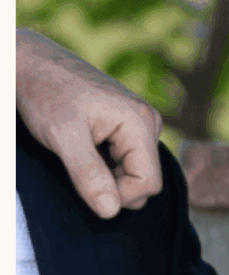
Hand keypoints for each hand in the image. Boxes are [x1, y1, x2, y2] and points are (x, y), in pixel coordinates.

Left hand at [17, 28, 163, 218]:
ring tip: (79, 152)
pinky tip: (85, 147)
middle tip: (77, 166)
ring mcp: (140, 124)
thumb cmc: (46, 93)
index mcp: (141, 123)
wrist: (33, 62)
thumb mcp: (63, 137)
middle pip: (146, 179)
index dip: (118, 196)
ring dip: (108, 175)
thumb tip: (111, 212)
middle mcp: (149, 123)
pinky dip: (107, 165)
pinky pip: (128, 160)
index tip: (85, 185)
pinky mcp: (128, 126)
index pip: (149, 183)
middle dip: (114, 185)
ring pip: (136, 171)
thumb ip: (89, 175)